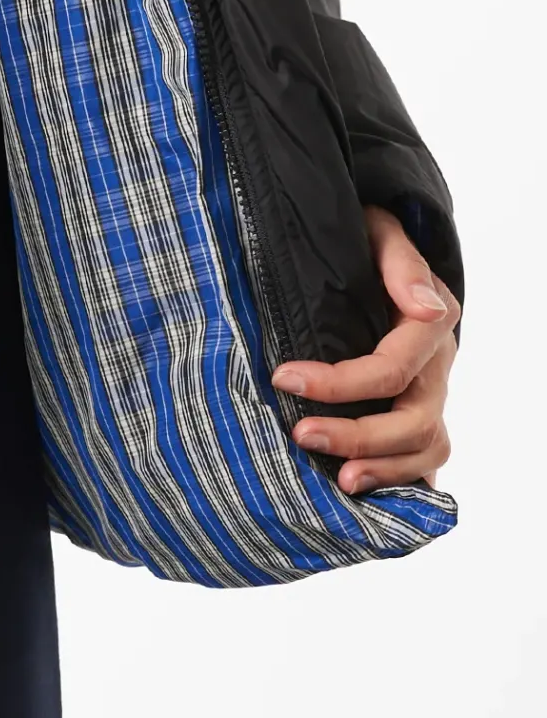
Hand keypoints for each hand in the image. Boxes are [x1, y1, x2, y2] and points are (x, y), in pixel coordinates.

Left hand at [270, 203, 459, 493]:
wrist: (376, 248)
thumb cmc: (367, 236)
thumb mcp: (379, 229)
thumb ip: (400, 261)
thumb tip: (423, 305)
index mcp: (429, 323)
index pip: (391, 368)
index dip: (338, 383)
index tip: (284, 378)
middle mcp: (436, 365)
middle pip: (413, 419)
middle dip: (356, 435)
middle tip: (301, 434)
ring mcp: (431, 391)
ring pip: (426, 446)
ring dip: (383, 468)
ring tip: (340, 479)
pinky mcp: (420, 409)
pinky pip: (425, 457)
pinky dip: (404, 478)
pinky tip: (370, 491)